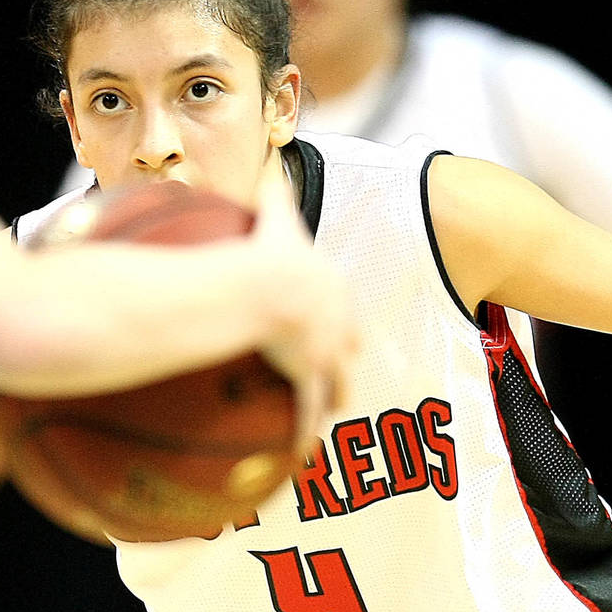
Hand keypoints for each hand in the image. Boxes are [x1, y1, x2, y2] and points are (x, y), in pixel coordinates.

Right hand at [249, 164, 356, 453]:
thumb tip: (268, 162)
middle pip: (349, 341)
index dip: (337, 312)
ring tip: (334, 408)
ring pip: (337, 381)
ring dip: (335, 393)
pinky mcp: (310, 376)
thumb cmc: (263, 249)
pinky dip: (305, 430)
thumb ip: (273, 189)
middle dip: (346, 353)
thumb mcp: (274, 213)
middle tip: (343, 365)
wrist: (262, 286)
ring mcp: (325, 351)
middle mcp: (336, 320)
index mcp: (329, 284)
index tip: (336, 321)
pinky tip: (305, 449)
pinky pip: (308, 410)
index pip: (339, 300)